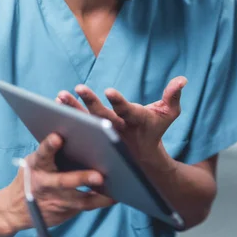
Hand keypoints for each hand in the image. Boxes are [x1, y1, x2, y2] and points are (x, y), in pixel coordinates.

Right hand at [0, 133, 114, 232]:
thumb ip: (52, 150)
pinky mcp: (64, 211)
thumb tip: (78, 129)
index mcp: (37, 165)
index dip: (49, 146)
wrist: (14, 209)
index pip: (42, 154)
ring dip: (98, 196)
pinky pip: (86, 206)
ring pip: (78, 199)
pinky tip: (115, 196)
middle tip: (98, 176)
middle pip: (63, 181)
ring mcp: (55, 200)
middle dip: (81, 178)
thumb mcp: (36, 161)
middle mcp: (45, 184)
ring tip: (116, 191)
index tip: (58, 137)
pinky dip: (101, 201)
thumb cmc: (34, 175)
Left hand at [56, 77, 186, 168]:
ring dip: (72, 109)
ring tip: (60, 95)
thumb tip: (183, 79)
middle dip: (90, 103)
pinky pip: (78, 129)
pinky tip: (53, 107)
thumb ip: (173, 95)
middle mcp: (118, 129)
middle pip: (102, 116)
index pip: (127, 110)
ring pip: (86, 122)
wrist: (142, 157)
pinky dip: (66, 120)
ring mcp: (104, 135)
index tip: (109, 91)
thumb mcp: (168, 113)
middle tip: (78, 88)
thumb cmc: (155, 128)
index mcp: (136, 121)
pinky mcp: (94, 138)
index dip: (118, 101)